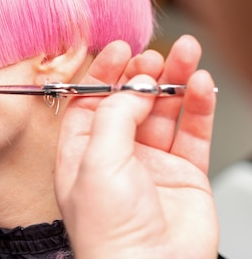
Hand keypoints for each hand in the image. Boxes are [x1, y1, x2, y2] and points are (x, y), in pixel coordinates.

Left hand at [55, 35, 217, 258]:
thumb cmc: (107, 231)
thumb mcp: (96, 161)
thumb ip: (113, 116)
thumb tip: (132, 87)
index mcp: (81, 152)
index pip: (90, 101)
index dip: (104, 73)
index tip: (120, 49)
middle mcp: (115, 156)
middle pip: (129, 102)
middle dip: (142, 75)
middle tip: (155, 57)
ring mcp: (151, 164)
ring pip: (164, 112)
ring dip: (175, 82)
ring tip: (188, 55)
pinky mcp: (185, 174)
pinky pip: (193, 132)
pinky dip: (198, 106)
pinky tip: (199, 84)